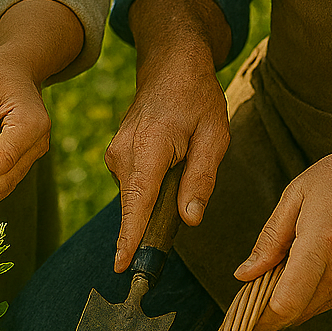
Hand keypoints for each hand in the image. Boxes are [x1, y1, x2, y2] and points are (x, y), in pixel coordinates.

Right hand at [107, 46, 229, 272]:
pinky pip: (134, 184)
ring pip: (136, 195)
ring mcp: (116, 153)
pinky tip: (172, 160)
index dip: (130, 237)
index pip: (137, 201)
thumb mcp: (214, 136)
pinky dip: (152, 184)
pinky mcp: (117, 155)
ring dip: (158, 195)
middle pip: (137, 204)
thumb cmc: (197, 97)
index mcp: (149, 146)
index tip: (123, 265)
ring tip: (184, 158)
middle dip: (158, 216)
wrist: (171, 65)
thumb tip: (188, 220)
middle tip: (188, 181)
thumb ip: (201, 179)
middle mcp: (124, 152)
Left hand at [235, 133, 331, 330]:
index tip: (242, 312)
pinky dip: (320, 289)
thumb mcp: (299, 191)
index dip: (259, 317)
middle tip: (251, 295)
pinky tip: (317, 262)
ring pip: (318, 307)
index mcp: (322, 245)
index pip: (286, 305)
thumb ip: (271, 237)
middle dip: (270, 312)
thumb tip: (245, 274)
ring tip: (281, 272)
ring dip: (295, 299)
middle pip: (298, 313)